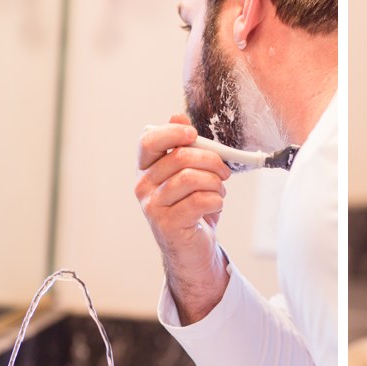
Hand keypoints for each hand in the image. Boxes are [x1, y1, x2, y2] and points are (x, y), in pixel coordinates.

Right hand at [134, 115, 231, 322]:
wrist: (194, 249)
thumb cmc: (192, 208)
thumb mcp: (189, 174)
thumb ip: (183, 147)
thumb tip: (176, 116)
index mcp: (146, 169)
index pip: (149, 141)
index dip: (172, 133)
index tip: (193, 134)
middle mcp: (143, 186)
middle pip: (179, 157)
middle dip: (211, 160)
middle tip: (224, 171)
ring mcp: (152, 207)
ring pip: (191, 178)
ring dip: (215, 183)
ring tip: (219, 191)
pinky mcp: (167, 225)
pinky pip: (199, 201)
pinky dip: (216, 200)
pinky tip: (216, 204)